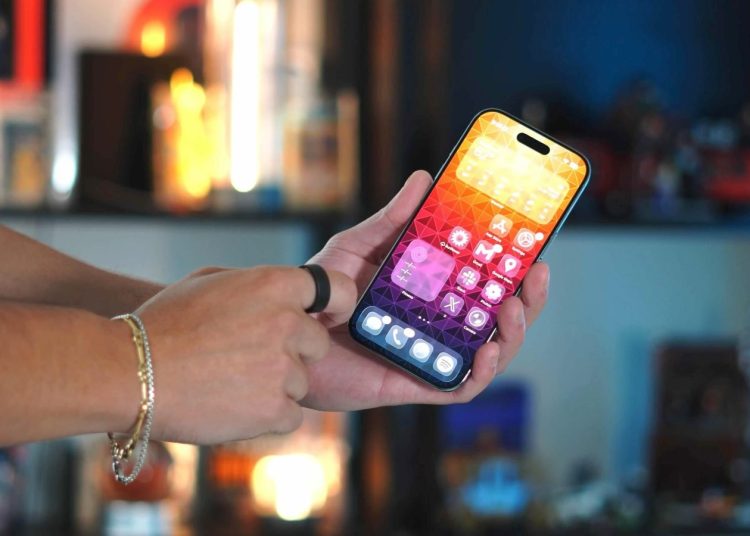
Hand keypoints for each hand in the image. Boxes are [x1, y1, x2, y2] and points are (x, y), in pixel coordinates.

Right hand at [133, 266, 355, 443]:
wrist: (130, 372)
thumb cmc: (164, 324)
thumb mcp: (210, 282)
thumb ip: (255, 286)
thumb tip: (282, 295)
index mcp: (276, 285)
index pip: (338, 290)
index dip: (337, 304)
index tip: (330, 315)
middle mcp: (288, 324)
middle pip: (317, 344)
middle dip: (293, 351)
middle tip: (249, 357)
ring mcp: (284, 368)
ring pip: (301, 382)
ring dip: (275, 385)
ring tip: (228, 381)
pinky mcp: (275, 409)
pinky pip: (291, 414)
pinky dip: (268, 415)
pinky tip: (233, 404)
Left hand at [304, 170, 549, 410]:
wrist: (287, 334)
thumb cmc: (323, 293)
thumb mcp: (358, 247)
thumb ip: (391, 220)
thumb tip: (424, 179)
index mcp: (432, 293)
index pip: (484, 282)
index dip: (515, 267)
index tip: (534, 243)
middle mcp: (438, 325)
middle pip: (497, 318)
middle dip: (528, 299)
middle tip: (537, 273)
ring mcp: (431, 355)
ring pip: (490, 352)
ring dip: (513, 333)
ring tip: (513, 307)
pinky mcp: (417, 383)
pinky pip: (460, 386)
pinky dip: (480, 371)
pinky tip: (485, 348)